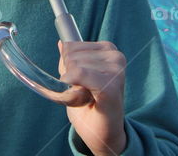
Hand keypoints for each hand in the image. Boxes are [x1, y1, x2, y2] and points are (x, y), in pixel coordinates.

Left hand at [58, 40, 127, 155]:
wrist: (103, 134)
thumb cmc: (90, 106)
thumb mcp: (75, 78)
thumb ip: (70, 60)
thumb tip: (62, 43)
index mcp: (109, 50)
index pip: (71, 46)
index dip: (67, 66)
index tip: (80, 82)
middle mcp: (116, 56)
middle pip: (70, 55)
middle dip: (69, 76)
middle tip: (84, 93)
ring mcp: (116, 70)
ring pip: (74, 66)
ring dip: (73, 87)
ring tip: (87, 98)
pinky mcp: (111, 86)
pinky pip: (80, 75)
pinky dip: (75, 90)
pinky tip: (85, 100)